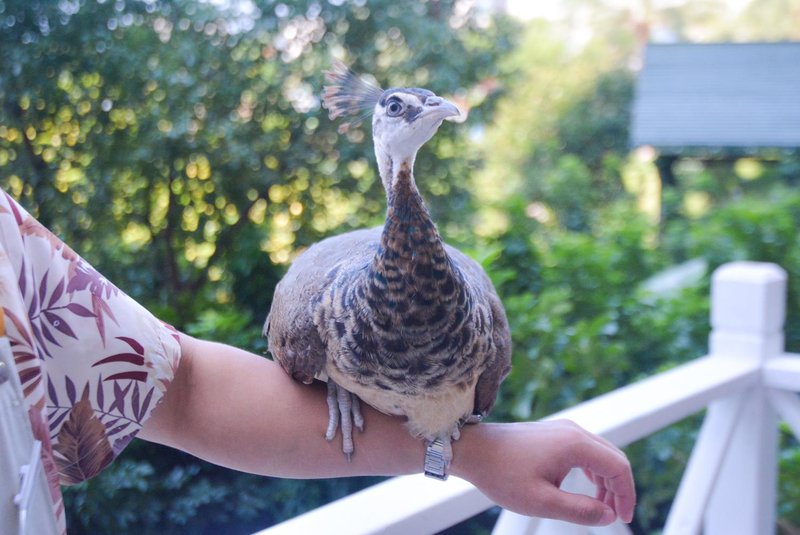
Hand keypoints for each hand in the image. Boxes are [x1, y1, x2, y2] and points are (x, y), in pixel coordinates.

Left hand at [452, 419, 635, 525]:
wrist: (473, 450)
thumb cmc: (502, 475)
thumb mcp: (541, 501)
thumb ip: (579, 510)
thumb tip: (609, 515)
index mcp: (575, 444)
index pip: (619, 467)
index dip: (626, 495)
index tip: (622, 518)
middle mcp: (573, 431)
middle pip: (613, 458)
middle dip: (619, 488)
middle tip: (614, 516)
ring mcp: (563, 430)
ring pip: (600, 454)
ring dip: (606, 480)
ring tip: (600, 507)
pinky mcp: (554, 434)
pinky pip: (585, 450)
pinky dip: (593, 471)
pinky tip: (587, 489)